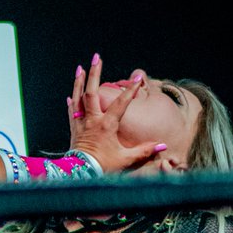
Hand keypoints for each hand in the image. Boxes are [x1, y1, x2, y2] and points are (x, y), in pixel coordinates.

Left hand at [67, 54, 166, 172]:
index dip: (130, 91)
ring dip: (79, 82)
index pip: (121, 104)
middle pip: (92, 92)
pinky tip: (71, 95)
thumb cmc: (102, 167)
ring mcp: (81, 123)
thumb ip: (144, 151)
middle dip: (95, 73)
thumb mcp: (125, 160)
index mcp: (107, 125)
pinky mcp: (73, 130)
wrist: (79, 175)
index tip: (138, 79)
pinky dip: (71, 102)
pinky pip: (71, 112)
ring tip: (80, 68)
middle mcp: (92, 120)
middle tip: (96, 57)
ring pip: (78, 98)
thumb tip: (162, 145)